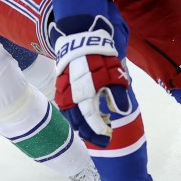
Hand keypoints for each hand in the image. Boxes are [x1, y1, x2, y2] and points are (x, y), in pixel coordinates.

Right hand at [51, 15, 131, 147]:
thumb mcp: (114, 74)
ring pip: (70, 117)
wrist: (81, 39)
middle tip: (103, 141)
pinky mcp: (60, 87)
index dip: (99, 130)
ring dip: (81, 127)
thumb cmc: (100, 57)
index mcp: (84, 94)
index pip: (91, 119)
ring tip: (94, 132)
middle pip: (78, 122)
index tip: (108, 136)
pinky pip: (66, 108)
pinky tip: (84, 118)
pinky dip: (74, 117)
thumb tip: (120, 111)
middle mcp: (71, 96)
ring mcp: (63, 92)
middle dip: (90, 134)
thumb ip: (117, 94)